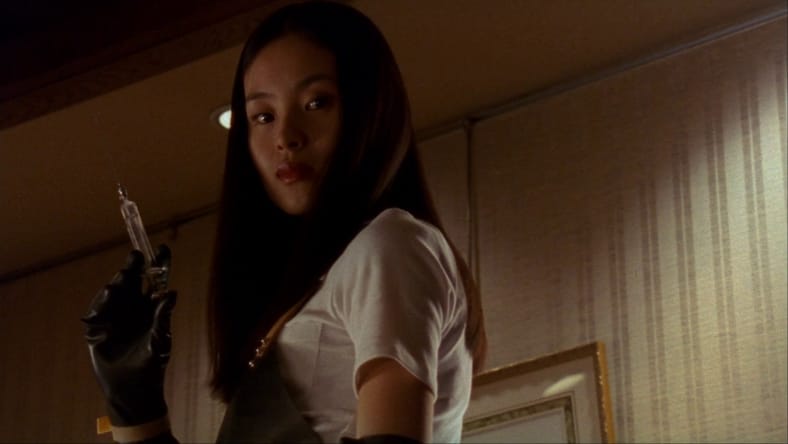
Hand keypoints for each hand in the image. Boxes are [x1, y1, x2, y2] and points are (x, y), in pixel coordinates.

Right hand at [82, 245, 176, 426]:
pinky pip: (97, 311)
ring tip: (121, 281)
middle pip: (131, 279)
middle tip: (136, 257)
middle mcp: (133, 306)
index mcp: (151, 306)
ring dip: (117, 284)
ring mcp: (115, 315)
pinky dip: (100, 306)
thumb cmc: (152, 364)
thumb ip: (162, 317)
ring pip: (114, 291)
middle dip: (132, 267)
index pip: (155, 280)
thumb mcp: (160, 340)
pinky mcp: (98, 327)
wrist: (131, 388)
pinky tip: (105, 299)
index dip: (158, 264)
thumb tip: (171, 293)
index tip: (162, 248)